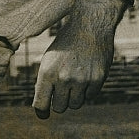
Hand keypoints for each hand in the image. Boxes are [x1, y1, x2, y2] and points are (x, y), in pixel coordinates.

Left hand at [32, 0, 126, 118]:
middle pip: (60, 108)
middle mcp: (63, 78)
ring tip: (76, 80)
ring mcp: (81, 79)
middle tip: (64, 90)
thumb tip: (44, 107)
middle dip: (61, 101)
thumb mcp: (49, 59)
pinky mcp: (97, 78)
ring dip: (75, 96)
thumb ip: (45, 82)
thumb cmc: (67, 43)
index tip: (44, 113)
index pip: (40, 105)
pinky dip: (89, 89)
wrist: (90, 25)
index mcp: (47, 73)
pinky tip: (88, 74)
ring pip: (76, 104)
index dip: (42, 112)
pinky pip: (91, 96)